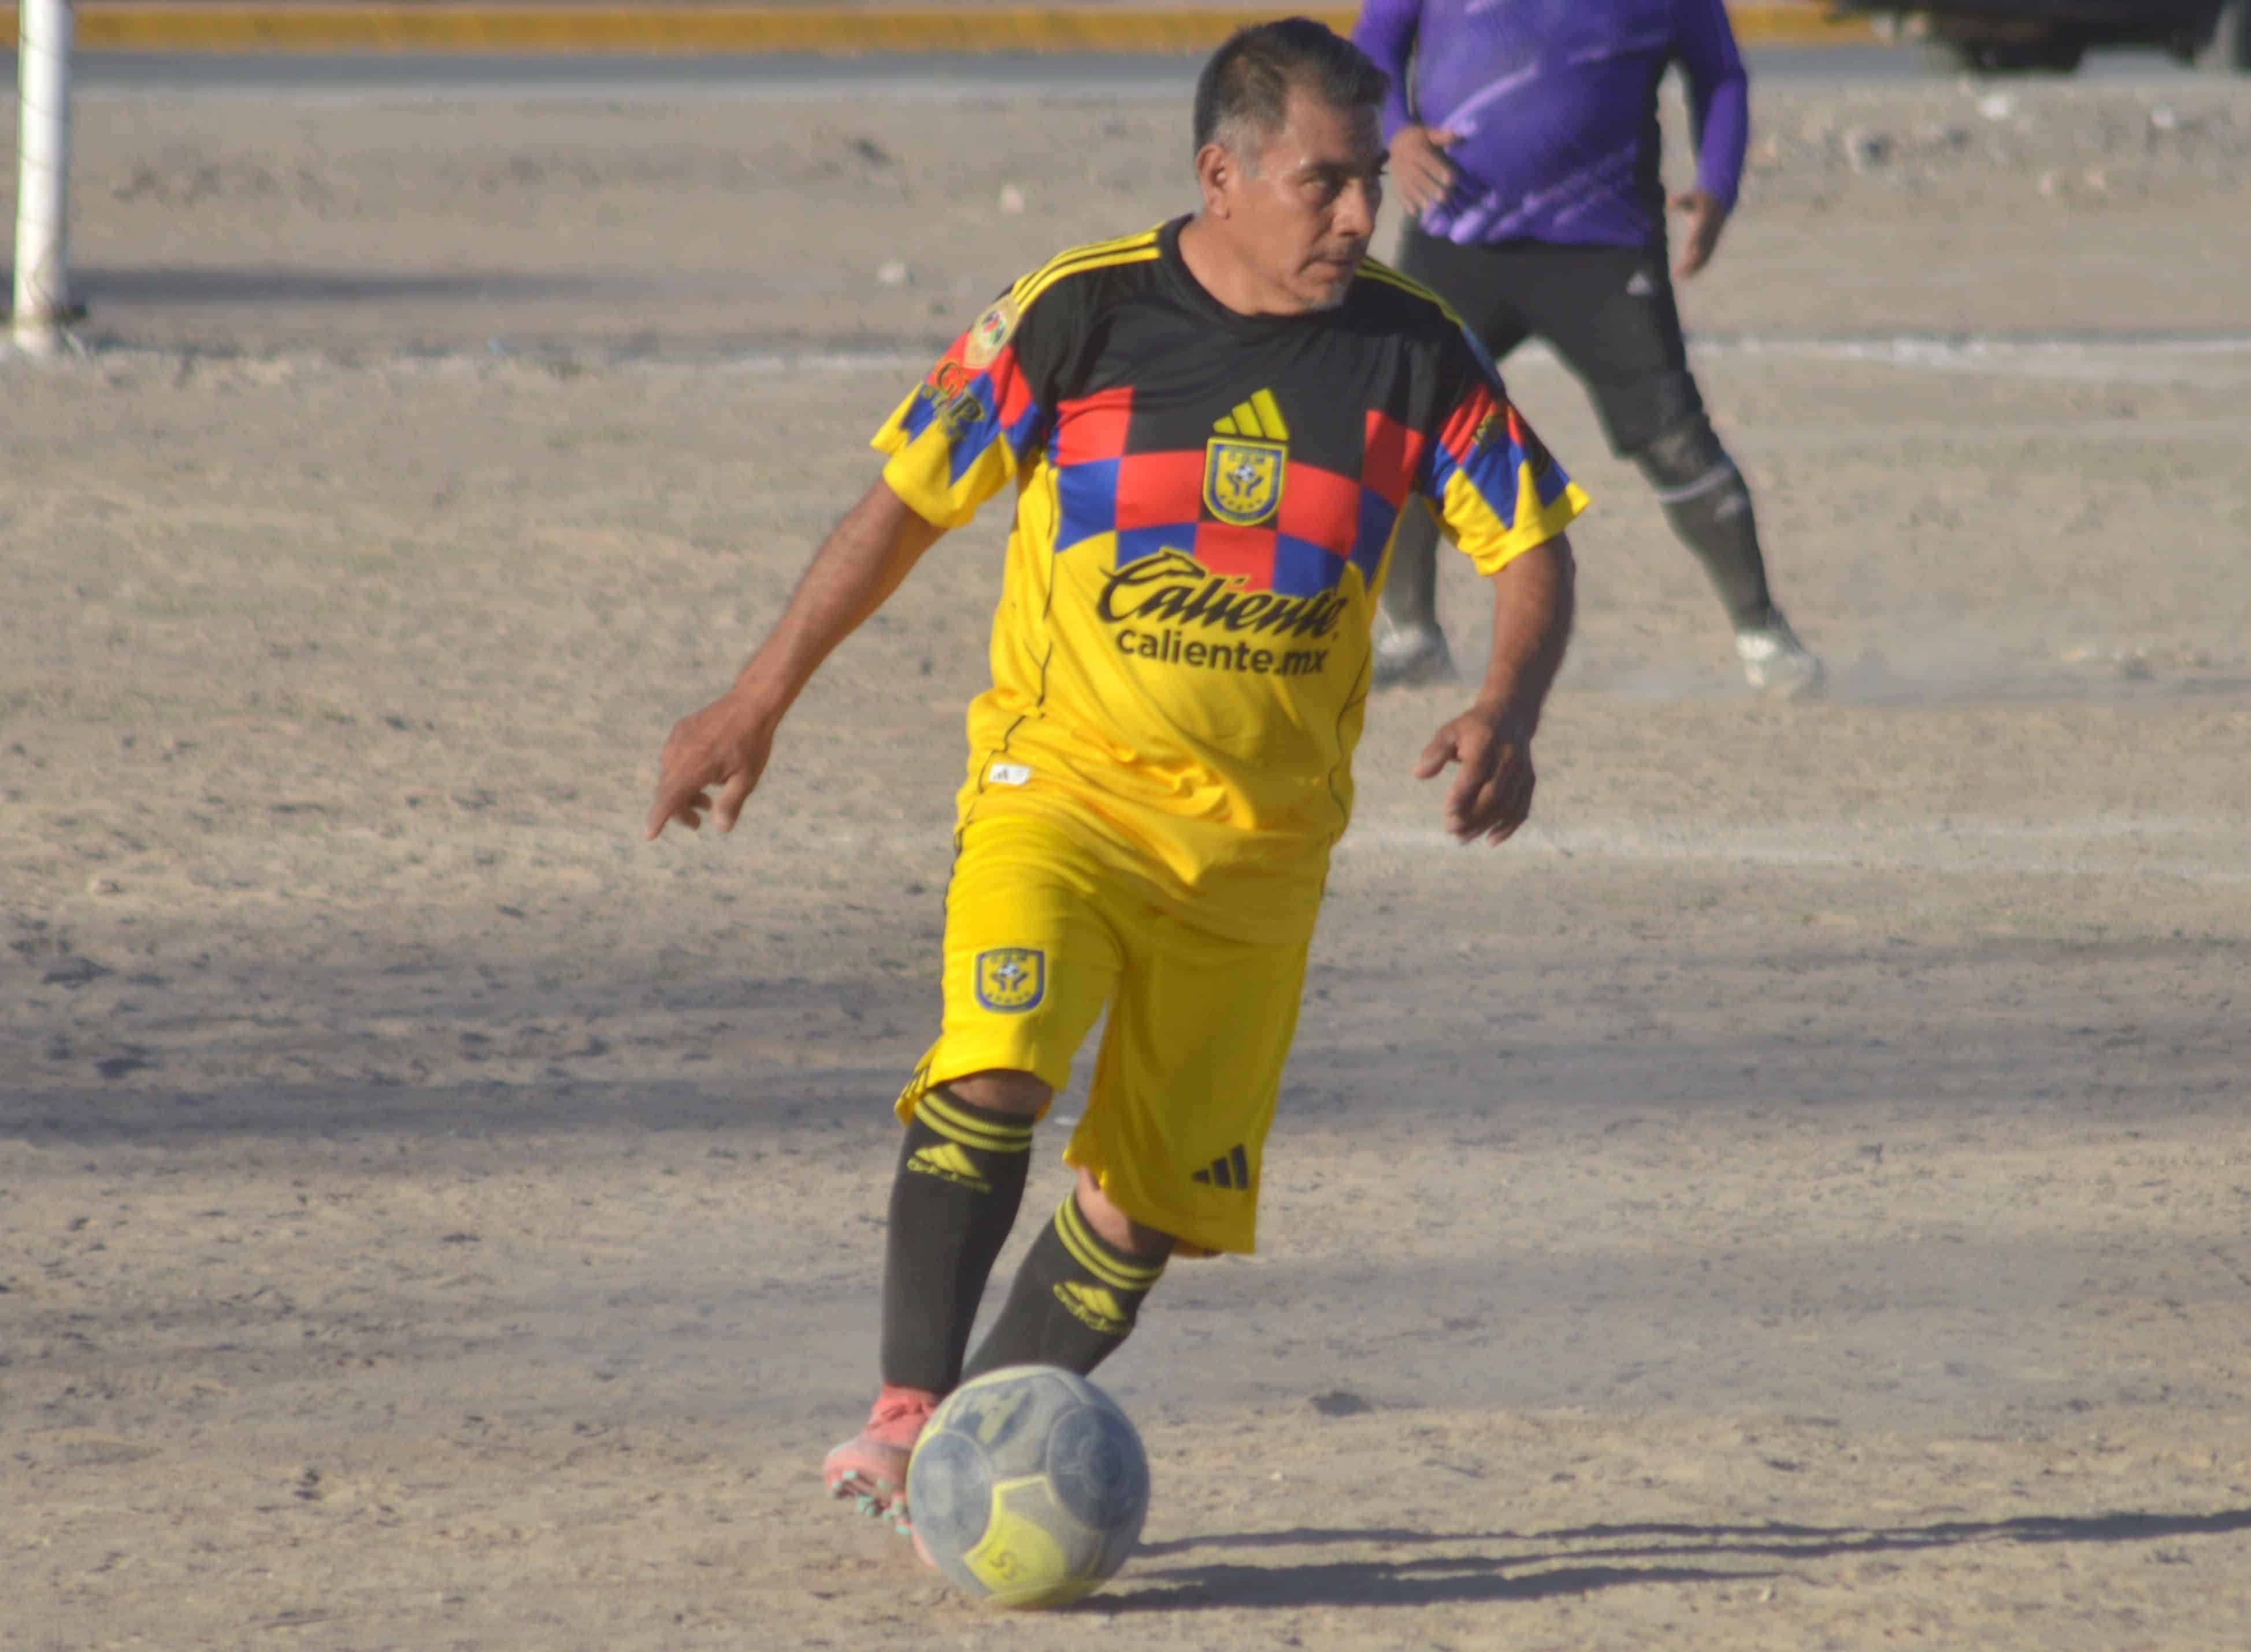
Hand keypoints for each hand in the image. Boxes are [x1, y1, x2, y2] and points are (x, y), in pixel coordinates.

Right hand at [645, 693, 774, 839]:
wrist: (749, 703)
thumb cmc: (751, 743)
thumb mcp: (746, 778)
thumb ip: (731, 804)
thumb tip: (721, 828)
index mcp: (693, 768)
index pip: (668, 799)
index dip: (658, 818)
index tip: (649, 835)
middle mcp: (678, 754)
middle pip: (668, 791)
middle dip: (679, 810)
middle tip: (696, 823)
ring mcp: (677, 741)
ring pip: (670, 774)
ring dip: (683, 792)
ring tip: (706, 802)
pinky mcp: (680, 731)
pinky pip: (674, 758)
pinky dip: (684, 773)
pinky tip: (705, 775)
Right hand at [1392, 125, 1458, 216]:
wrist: (1395, 141)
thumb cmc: (1417, 138)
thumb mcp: (1427, 132)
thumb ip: (1440, 135)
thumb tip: (1455, 134)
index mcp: (1412, 148)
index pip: (1425, 160)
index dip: (1437, 169)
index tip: (1451, 179)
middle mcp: (1402, 162)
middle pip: (1416, 176)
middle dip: (1429, 187)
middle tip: (1443, 197)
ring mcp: (1397, 173)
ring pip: (1407, 186)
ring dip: (1418, 197)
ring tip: (1429, 207)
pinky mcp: (1395, 182)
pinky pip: (1398, 193)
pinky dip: (1406, 203)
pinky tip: (1415, 212)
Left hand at [1414, 706, 1536, 845]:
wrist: (1509, 717)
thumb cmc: (1471, 729)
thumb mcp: (1449, 732)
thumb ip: (1434, 752)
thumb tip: (1418, 774)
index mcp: (1486, 741)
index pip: (1476, 771)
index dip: (1462, 793)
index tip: (1446, 811)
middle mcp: (1508, 757)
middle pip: (1493, 793)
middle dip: (1472, 815)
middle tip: (1450, 828)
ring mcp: (1522, 771)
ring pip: (1507, 805)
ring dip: (1485, 825)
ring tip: (1462, 838)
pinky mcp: (1529, 782)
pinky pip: (1521, 809)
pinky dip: (1508, 827)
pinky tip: (1490, 840)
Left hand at [1669, 188, 1729, 278]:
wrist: (1720, 201)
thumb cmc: (1702, 199)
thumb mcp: (1692, 196)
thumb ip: (1681, 200)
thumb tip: (1669, 202)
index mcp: (1706, 219)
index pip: (1700, 232)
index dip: (1695, 242)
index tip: (1688, 253)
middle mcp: (1711, 232)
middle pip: (1702, 248)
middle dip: (1691, 262)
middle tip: (1678, 273)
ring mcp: (1713, 238)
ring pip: (1705, 256)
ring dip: (1694, 268)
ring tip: (1681, 278)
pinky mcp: (1713, 243)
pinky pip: (1707, 257)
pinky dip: (1699, 266)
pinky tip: (1689, 275)